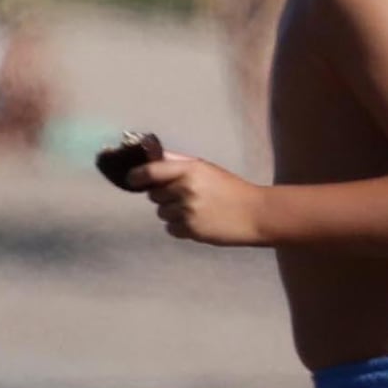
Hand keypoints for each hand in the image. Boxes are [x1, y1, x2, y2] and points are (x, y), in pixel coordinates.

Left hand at [133, 151, 267, 246]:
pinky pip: (170, 229)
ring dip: (172, 213)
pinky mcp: (191, 230)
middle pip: (154, 195)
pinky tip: (197, 222)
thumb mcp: (207, 169)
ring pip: (162, 213)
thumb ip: (179, 163)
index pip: (150, 172)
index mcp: (189, 170)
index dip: (136, 176)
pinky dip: (180, 227)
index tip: (132, 180)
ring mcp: (187, 211)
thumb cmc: (231, 189)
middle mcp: (185, 189)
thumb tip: (154, 157)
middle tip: (182, 196)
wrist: (255, 214)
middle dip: (163, 196)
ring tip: (194, 210)